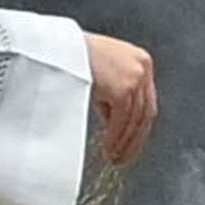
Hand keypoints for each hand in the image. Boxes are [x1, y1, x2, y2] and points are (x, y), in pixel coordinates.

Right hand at [83, 32, 163, 167]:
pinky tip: (107, 148)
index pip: (146, 101)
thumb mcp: (102, 71)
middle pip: (145, 113)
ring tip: (114, 156)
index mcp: (140, 60)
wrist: (58, 47)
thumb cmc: (73, 57)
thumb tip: (114, 122)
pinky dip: (115, 138)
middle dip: (135, 139)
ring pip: (135, 119)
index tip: (132, 143)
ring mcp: (134, 77)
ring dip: (124, 142)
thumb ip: (114, 92)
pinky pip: (122, 121)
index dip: (139, 127)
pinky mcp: (122, 88)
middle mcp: (141, 67)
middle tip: (124, 156)